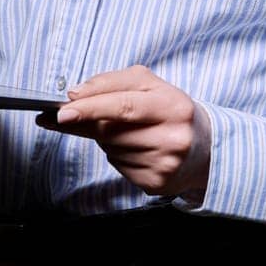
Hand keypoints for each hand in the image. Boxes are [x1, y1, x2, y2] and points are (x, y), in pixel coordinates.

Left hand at [35, 64, 210, 197]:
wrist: (204, 146)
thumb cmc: (170, 109)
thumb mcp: (149, 84)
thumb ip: (111, 82)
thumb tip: (76, 94)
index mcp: (173, 105)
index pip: (123, 105)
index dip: (90, 107)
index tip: (62, 111)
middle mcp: (173, 137)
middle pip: (112, 130)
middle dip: (84, 122)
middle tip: (61, 117)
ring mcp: (165, 164)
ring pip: (111, 148)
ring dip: (103, 137)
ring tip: (122, 129)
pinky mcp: (156, 183)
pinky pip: (118, 165)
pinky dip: (115, 153)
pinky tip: (131, 146)